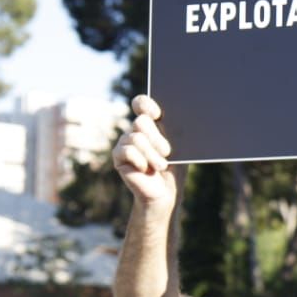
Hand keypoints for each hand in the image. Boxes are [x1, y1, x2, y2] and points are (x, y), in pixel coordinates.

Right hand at [112, 96, 176, 212]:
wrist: (164, 193)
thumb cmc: (173, 169)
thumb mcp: (178, 147)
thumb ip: (171, 132)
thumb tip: (167, 119)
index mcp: (151, 123)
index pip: (141, 104)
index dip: (146, 104)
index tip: (157, 114)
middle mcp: (136, 129)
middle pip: (141, 121)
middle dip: (157, 138)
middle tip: (167, 152)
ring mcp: (125, 141)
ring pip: (136, 137)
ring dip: (152, 154)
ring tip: (160, 166)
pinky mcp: (118, 155)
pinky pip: (127, 150)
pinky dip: (140, 160)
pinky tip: (145, 169)